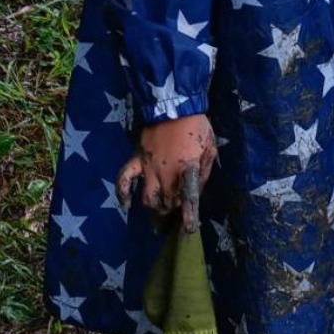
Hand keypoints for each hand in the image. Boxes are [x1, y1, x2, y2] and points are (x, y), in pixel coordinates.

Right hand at [115, 114, 216, 232]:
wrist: (173, 105)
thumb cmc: (196, 126)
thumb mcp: (210, 148)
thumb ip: (203, 173)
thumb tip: (196, 191)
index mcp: (187, 167)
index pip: (188, 197)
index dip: (189, 215)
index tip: (188, 229)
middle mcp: (166, 171)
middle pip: (168, 202)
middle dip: (175, 207)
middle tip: (179, 202)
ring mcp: (148, 167)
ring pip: (148, 198)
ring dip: (156, 205)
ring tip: (163, 203)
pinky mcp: (137, 159)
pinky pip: (124, 179)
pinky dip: (123, 194)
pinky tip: (126, 205)